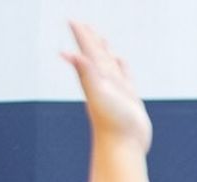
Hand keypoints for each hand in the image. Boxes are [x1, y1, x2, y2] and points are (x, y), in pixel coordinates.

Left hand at [61, 22, 153, 150]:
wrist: (124, 145)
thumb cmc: (112, 122)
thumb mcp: (98, 92)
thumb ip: (85, 71)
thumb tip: (67, 53)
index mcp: (97, 77)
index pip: (87, 51)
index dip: (81, 35)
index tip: (72, 20)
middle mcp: (104, 81)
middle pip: (96, 54)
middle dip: (89, 39)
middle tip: (81, 24)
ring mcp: (116, 89)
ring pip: (109, 64)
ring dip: (104, 51)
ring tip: (100, 38)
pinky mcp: (129, 98)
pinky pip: (124, 76)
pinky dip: (122, 66)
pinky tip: (120, 62)